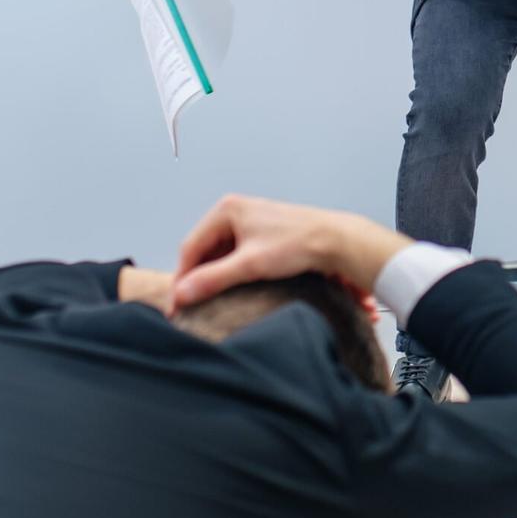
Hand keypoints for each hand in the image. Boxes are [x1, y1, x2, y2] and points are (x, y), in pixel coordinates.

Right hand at [170, 195, 412, 308]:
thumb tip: (182, 294)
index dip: (182, 278)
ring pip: (221, 256)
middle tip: (191, 307)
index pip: (191, 247)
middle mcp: (237, 212)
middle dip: (199, 279)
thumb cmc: (300, 244)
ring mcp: (251, 223)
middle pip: (205, 251)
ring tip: (211, 302)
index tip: (177, 305)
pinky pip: (238, 257)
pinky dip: (233, 274)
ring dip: (216, 278)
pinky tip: (234, 291)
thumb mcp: (251, 264)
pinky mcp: (264, 236)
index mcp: (227, 210)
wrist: (339, 242)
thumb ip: (213, 279)